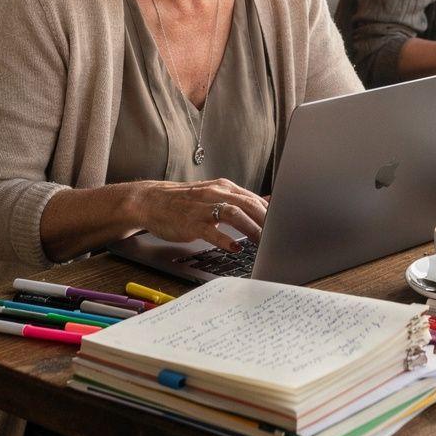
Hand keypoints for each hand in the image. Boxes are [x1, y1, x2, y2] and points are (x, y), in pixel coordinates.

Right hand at [129, 178, 267, 252]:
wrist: (152, 201)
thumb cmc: (184, 201)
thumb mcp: (214, 194)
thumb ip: (238, 199)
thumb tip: (268, 202)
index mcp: (223, 187)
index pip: (253, 198)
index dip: (270, 212)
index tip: (283, 224)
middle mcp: (215, 194)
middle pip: (248, 204)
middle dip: (266, 220)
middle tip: (278, 235)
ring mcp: (202, 208)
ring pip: (233, 214)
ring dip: (251, 228)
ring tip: (263, 242)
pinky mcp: (191, 223)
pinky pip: (211, 230)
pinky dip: (225, 239)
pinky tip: (235, 247)